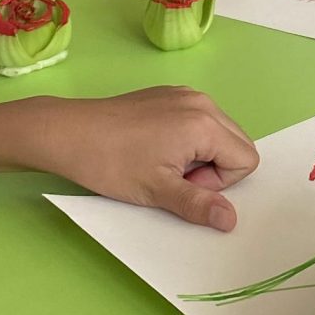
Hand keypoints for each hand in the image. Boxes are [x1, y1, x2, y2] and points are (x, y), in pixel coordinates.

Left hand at [19, 86, 256, 230]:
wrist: (68, 133)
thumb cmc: (111, 163)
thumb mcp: (157, 191)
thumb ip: (199, 205)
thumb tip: (230, 220)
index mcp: (205, 123)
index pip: (246, 159)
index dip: (219, 182)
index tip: (182, 183)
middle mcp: (201, 101)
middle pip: (237, 143)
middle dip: (214, 167)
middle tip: (172, 175)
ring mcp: (184, 94)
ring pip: (218, 131)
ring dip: (200, 154)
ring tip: (162, 162)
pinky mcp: (168, 93)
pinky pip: (198, 119)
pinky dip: (186, 138)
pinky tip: (154, 147)